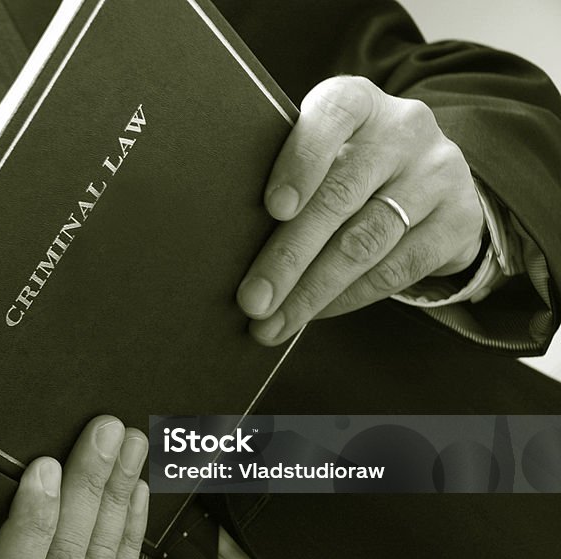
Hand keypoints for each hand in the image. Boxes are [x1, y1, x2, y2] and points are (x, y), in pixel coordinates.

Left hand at [237, 75, 484, 344]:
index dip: (301, 161)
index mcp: (358, 101)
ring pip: (366, 242)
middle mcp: (404, 128)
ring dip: (312, 291)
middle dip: (289, 257)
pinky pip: (396, 270)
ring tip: (273, 323)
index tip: (274, 208)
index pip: (332, 116)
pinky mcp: (459, 219)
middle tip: (252, 300)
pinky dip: (348, 298)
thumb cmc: (345, 163)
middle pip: (341, 196)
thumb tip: (232, 242)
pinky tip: (314, 314)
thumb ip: (288, 175)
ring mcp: (438, 173)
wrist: (427, 174)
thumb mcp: (321, 150)